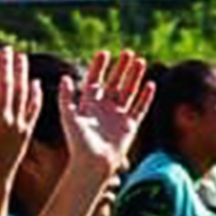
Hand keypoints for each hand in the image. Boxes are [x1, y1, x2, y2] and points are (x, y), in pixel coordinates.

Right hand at [0, 48, 36, 182]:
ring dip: (22, 74)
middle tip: (6, 48)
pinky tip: (35, 83)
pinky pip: (34, 109)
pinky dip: (35, 95)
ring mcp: (18, 124)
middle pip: (7, 86)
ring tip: (22, 57)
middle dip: (6, 65)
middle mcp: (3, 118)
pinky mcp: (27, 131)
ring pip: (22, 94)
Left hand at [59, 51, 151, 184]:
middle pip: (115, 83)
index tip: (103, 53)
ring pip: (129, 92)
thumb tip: (64, 77)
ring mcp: (119, 116)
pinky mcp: (130, 126)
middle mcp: (104, 108)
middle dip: (121, 68)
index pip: (95, 81)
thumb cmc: (78, 142)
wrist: (94, 163)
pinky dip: (146, 97)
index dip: (99, 67)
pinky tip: (151, 84)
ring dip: (135, 77)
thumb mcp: (68, 117)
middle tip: (128, 52)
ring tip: (141, 61)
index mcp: (89, 105)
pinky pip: (140, 108)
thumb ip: (65, 97)